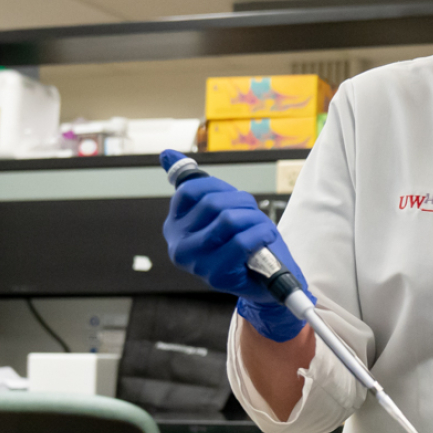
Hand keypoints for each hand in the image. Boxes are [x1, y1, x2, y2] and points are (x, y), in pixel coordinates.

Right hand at [162, 161, 307, 341]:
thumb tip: (166, 153)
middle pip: (213, 203)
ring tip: (260, 228)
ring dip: (254, 218)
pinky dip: (262, 234)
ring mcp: (196, 263)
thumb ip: (192, 183)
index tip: (234, 199)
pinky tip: (265, 239)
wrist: (266, 279)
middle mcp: (178, 245)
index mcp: (174, 226)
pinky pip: (243, 240)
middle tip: (253, 215)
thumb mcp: (219, 208)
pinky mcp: (217, 275)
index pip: (190, 190)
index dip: (221, 188)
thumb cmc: (243, 240)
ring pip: (229, 220)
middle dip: (243, 203)